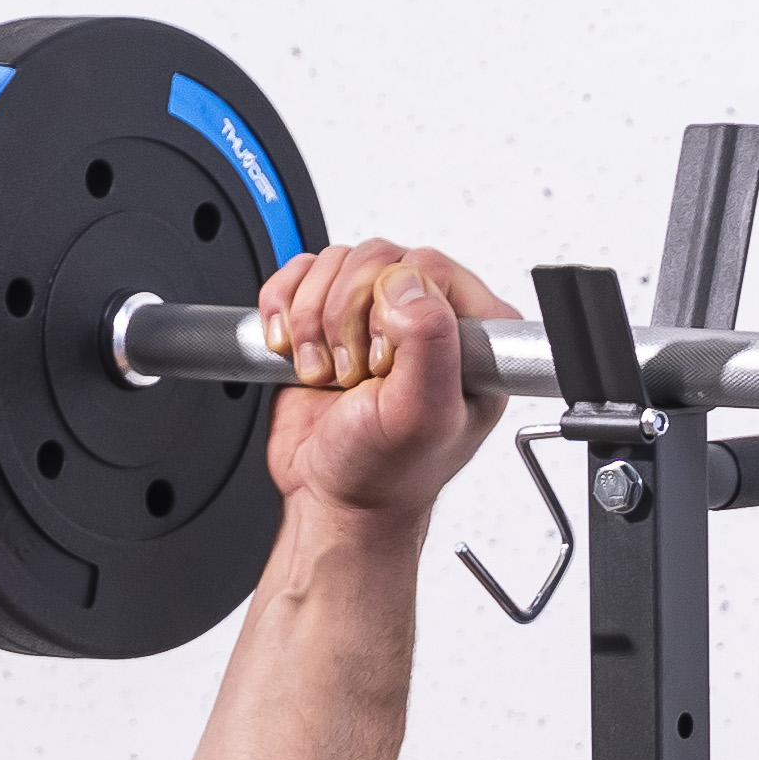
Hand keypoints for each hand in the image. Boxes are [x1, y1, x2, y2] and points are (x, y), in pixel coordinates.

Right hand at [248, 236, 508, 531]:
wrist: (336, 500)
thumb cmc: (387, 473)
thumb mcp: (421, 416)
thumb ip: (430, 342)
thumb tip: (406, 285)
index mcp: (474, 335)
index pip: (428, 266)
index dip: (391, 308)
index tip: (382, 363)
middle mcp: (430, 316)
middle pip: (376, 259)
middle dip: (345, 318)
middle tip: (352, 374)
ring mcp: (378, 313)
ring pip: (336, 263)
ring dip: (312, 321)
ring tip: (326, 374)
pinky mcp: (332, 315)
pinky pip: (300, 273)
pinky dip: (284, 309)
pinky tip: (295, 351)